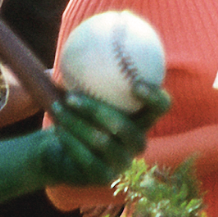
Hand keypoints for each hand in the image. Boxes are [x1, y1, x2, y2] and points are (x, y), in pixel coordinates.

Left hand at [37, 87, 169, 185]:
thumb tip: (82, 39)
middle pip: (124, 126)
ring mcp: (123, 162)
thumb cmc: (77, 116)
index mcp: (142, 119)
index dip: (154, 96)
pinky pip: (86, 157)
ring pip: (101, 141)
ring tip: (56, 107)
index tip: (135, 83)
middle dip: (96, 110)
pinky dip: (70, 141)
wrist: (61, 153)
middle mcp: (138, 142)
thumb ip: (92, 74)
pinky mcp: (105, 177)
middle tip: (73, 96)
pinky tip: (56, 129)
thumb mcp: (87, 94)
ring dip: (75, 122)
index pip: (161, 107)